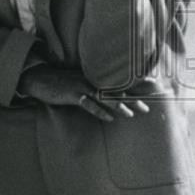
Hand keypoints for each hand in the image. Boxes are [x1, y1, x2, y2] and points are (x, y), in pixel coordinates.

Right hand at [17, 65, 149, 121]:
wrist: (39, 78)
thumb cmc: (60, 82)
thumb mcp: (79, 81)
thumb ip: (95, 87)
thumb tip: (115, 99)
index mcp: (94, 77)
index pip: (119, 80)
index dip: (136, 83)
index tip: (155, 86)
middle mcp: (90, 79)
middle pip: (114, 89)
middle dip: (132, 98)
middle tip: (147, 107)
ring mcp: (80, 86)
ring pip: (103, 96)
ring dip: (118, 105)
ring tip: (131, 114)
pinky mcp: (71, 94)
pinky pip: (87, 103)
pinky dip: (98, 110)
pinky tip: (108, 118)